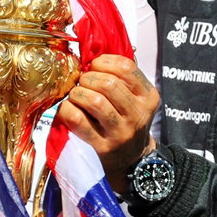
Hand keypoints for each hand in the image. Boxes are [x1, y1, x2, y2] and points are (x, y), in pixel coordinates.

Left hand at [56, 54, 158, 190]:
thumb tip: (91, 55)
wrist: (132, 160)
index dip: (104, 62)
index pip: (126, 67)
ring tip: (76, 95)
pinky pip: (79, 121)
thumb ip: (121, 77)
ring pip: (95, 101)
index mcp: (149, 97)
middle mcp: (138, 114)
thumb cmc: (128, 121)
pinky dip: (68, 110)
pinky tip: (68, 108)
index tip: (94, 66)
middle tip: (82, 82)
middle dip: (88, 78)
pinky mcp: (103, 147)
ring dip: (78, 93)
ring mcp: (121, 132)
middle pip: (109, 84)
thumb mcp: (135, 99)